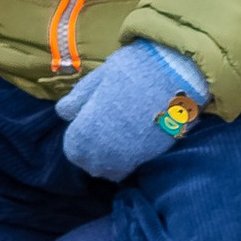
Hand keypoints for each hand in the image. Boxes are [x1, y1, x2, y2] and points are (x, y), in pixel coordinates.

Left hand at [54, 39, 209, 179]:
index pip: (73, 150)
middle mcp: (105, 152)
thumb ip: (79, 98)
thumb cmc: (132, 70)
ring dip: (111, 157)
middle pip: (92, 165)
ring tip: (119, 135)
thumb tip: (64, 113)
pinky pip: (133, 165)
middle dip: (93, 151)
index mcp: (86, 132)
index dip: (78, 137)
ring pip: (113, 170)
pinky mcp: (151, 157)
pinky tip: (136, 137)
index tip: (86, 122)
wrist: (177, 74)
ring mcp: (129, 158)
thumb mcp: (99, 77)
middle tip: (102, 128)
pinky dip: (130, 156)